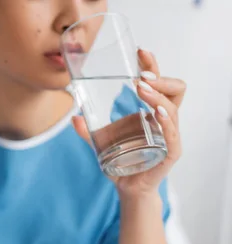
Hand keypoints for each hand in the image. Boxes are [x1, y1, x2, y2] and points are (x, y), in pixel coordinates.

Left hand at [73, 48, 185, 197]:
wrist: (126, 187)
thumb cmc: (120, 162)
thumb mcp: (99, 143)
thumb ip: (86, 131)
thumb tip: (73, 117)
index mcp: (152, 112)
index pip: (159, 83)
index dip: (152, 66)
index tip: (140, 52)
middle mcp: (164, 120)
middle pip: (174, 89)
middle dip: (160, 77)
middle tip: (140, 74)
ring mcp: (170, 135)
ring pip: (172, 107)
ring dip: (157, 95)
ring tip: (140, 87)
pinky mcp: (170, 151)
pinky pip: (172, 133)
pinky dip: (164, 120)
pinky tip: (154, 111)